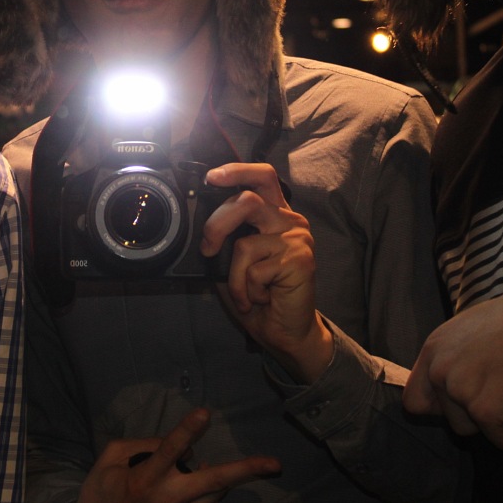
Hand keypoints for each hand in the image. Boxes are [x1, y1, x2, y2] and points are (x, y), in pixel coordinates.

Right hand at [79, 408, 280, 502]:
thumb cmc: (101, 492)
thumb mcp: (110, 459)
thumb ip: (141, 444)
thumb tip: (178, 446)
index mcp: (146, 477)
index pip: (170, 450)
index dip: (187, 432)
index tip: (204, 413)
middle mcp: (168, 498)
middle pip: (212, 481)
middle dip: (244, 471)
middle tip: (274, 464)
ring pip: (215, 495)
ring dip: (228, 479)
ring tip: (246, 467)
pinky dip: (214, 493)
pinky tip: (212, 480)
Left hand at [200, 163, 333, 382]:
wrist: (285, 332)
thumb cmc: (259, 296)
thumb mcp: (234, 263)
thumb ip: (227, 238)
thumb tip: (202, 225)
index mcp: (274, 214)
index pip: (262, 177)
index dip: (237, 170)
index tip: (212, 177)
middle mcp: (289, 220)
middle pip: (248, 200)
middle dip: (217, 224)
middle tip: (208, 248)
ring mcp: (297, 238)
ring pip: (244, 242)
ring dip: (235, 275)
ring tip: (246, 291)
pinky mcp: (300, 259)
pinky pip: (254, 269)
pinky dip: (247, 290)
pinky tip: (261, 298)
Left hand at [403, 273, 502, 448]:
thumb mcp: (470, 330)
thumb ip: (454, 359)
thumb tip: (455, 386)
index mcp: (433, 350)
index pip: (414, 400)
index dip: (441, 408)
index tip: (466, 403)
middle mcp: (439, 371)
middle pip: (450, 419)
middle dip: (477, 412)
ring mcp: (460, 391)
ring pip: (473, 430)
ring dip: (498, 418)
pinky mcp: (485, 410)